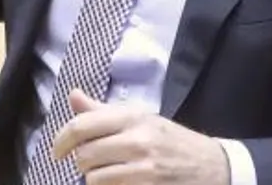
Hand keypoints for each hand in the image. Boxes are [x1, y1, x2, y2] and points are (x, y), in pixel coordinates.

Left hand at [50, 90, 229, 184]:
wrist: (213, 167)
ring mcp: (145, 167)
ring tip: (111, 175)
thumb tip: (73, 96)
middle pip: (84, 156)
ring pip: (93, 179)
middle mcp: (138, 139)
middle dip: (83, 164)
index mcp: (133, 117)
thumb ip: (103, 112)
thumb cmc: (172, 142)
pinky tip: (123, 184)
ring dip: (96, 180)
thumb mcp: (142, 120)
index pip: (82, 125)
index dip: (61, 140)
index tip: (57, 152)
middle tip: (95, 164)